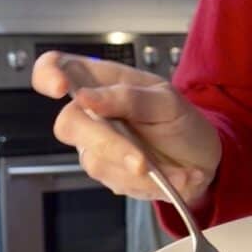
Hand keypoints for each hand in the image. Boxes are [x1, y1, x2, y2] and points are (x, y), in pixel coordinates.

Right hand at [32, 51, 220, 201]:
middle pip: (69, 123)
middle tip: (142, 161)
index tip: (60, 87)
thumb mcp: (167, 102)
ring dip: (137, 170)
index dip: (48, 74)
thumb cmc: (183, 123)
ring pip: (95, 160)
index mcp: (104, 82)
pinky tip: (172, 177)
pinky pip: (116, 181)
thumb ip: (128, 97)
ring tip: (171, 170)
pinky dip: (149, 183)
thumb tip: (86, 96)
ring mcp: (96, 144)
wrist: (203, 161)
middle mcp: (93, 112)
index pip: (59, 68)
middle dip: (109, 144)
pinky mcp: (108, 173)